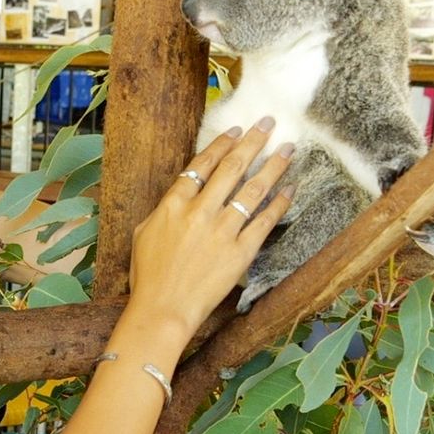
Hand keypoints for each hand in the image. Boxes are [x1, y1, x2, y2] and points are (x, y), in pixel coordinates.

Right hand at [127, 117, 294, 342]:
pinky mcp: (240, 252)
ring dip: (272, 165)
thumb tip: (178, 198)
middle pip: (231, 168)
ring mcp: (222, 230)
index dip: (221, 144)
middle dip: (252, 142)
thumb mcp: (143, 235)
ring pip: (252, 189)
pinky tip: (291, 189)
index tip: (237, 130)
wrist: (162, 309)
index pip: (202, 165)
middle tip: (269, 124)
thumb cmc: (147, 277)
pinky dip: (279, 203)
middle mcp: (199, 211)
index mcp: (172, 205)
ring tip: (287, 149)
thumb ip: (163, 211)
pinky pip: (264, 221)